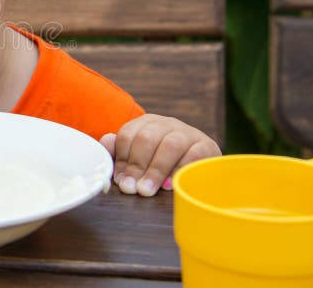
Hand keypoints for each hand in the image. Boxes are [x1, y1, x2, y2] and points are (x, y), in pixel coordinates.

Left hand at [99, 114, 220, 196]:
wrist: (202, 167)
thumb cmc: (164, 163)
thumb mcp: (141, 157)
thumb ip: (120, 151)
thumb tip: (105, 143)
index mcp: (147, 123)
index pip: (128, 135)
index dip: (121, 158)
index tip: (120, 181)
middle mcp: (167, 124)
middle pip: (147, 138)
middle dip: (137, 165)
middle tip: (131, 189)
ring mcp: (188, 133)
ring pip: (170, 145)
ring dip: (156, 170)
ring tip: (146, 190)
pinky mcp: (207, 146)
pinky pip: (194, 154)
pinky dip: (180, 170)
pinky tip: (170, 186)